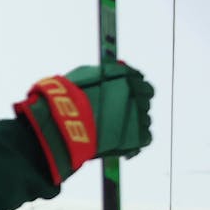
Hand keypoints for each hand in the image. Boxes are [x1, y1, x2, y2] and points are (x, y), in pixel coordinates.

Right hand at [14, 61, 154, 182]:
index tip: (123, 93)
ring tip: (114, 129)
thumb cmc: (69, 96)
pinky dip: (135, 139)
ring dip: (133, 122)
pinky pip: (145, 137)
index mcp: (126, 75)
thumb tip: (117, 68)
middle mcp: (136, 93)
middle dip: (134, 104)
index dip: (132, 87)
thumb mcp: (85, 74)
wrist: (65, 121)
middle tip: (118, 112)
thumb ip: (104, 73)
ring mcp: (139, 114)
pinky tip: (122, 141)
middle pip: (145, 98)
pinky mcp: (138, 137)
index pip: (139, 79)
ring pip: (145, 118)